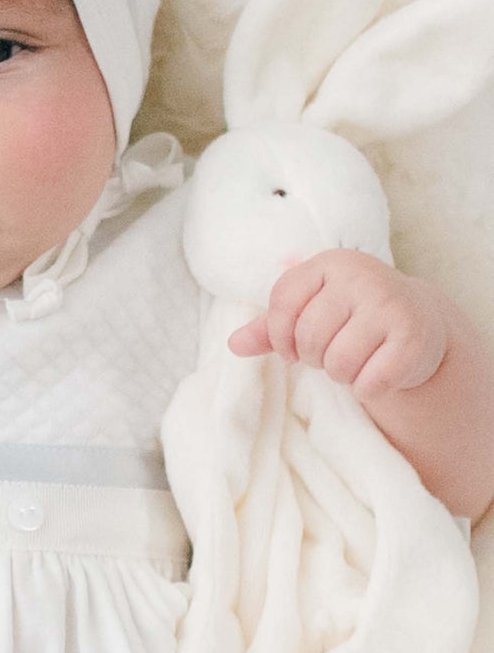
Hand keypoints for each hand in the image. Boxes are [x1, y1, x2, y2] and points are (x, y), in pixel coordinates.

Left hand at [228, 250, 454, 401]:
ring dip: (340, 374)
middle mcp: (361, 277)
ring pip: (338, 361)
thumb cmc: (353, 314)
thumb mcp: (312, 309)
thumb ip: (270, 326)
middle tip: (330, 354)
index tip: (291, 349)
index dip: (279, 335)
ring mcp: (390, 305)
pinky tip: (377, 374)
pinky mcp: (414, 339)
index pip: (282, 301)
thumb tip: (233, 345)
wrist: (420, 319)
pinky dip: (367, 389)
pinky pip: (370, 382)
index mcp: (329, 263)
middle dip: (313, 357)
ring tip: (353, 361)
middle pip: (309, 336)